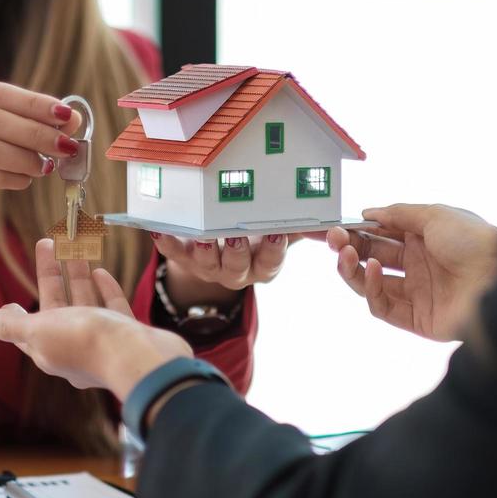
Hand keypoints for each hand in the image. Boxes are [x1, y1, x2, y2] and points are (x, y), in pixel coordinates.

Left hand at [0, 239, 191, 397]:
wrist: (140, 358)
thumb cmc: (87, 343)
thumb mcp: (39, 330)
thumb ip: (8, 325)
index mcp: (49, 350)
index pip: (26, 329)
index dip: (15, 313)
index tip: (9, 299)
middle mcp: (74, 347)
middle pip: (56, 306)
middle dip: (50, 276)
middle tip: (45, 242)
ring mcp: (102, 341)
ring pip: (85, 303)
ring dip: (77, 276)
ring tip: (74, 247)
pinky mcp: (127, 334)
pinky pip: (112, 308)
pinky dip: (104, 289)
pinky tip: (101, 271)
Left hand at [151, 233, 305, 301]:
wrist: (218, 248)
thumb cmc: (256, 235)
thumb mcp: (280, 233)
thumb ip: (303, 227)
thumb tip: (337, 225)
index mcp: (262, 266)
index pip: (271, 262)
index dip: (273, 250)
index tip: (275, 232)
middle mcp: (236, 272)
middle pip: (238, 267)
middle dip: (237, 252)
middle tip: (235, 235)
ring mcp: (209, 268)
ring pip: (208, 265)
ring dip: (205, 250)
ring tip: (204, 235)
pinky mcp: (185, 260)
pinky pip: (174, 254)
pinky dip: (166, 243)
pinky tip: (159, 229)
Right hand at [328, 204, 496, 341]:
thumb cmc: (474, 241)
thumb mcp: (434, 215)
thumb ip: (397, 214)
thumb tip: (367, 213)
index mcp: (422, 239)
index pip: (379, 235)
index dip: (354, 231)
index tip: (332, 226)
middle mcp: (418, 265)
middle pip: (371, 258)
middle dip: (347, 247)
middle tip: (330, 238)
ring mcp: (416, 293)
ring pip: (371, 284)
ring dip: (352, 268)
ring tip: (343, 253)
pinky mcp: (417, 319)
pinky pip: (383, 306)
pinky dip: (372, 289)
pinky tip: (374, 269)